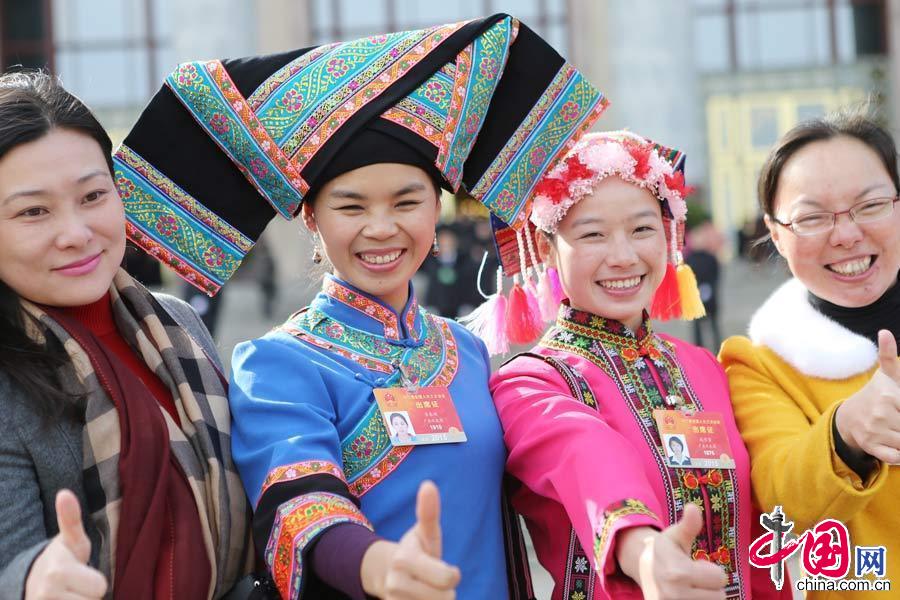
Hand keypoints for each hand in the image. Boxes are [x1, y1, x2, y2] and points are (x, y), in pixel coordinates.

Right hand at [25, 490, 107, 599]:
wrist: (31, 582)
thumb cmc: (61, 558)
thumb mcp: (71, 539)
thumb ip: (71, 518)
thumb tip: (65, 493)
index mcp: (58, 571)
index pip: (101, 586)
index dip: (95, 581)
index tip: (80, 572)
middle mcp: (47, 593)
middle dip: (88, 594)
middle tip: (75, 585)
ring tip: (69, 594)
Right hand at [361, 481, 460, 598]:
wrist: (388, 576)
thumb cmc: (416, 551)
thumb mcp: (425, 532)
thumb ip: (429, 512)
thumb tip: (428, 484)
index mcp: (404, 560)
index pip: (448, 579)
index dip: (452, 575)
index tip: (448, 570)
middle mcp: (395, 584)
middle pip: (445, 598)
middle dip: (445, 591)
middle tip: (433, 581)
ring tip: (426, 590)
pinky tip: (421, 599)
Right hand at [617, 503, 726, 599]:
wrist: (642, 568)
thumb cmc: (665, 550)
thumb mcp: (676, 535)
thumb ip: (689, 525)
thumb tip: (693, 507)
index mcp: (678, 573)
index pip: (720, 578)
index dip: (712, 570)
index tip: (696, 565)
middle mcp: (675, 594)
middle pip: (719, 596)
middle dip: (711, 586)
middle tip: (693, 578)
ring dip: (706, 596)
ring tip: (691, 588)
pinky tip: (689, 595)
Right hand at [835, 329, 899, 463]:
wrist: (850, 416)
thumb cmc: (878, 394)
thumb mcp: (888, 375)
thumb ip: (889, 355)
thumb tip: (885, 332)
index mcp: (889, 396)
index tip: (896, 406)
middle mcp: (881, 414)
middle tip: (895, 417)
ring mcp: (875, 432)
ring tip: (894, 428)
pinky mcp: (871, 447)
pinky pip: (897, 458)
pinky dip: (899, 455)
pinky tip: (892, 444)